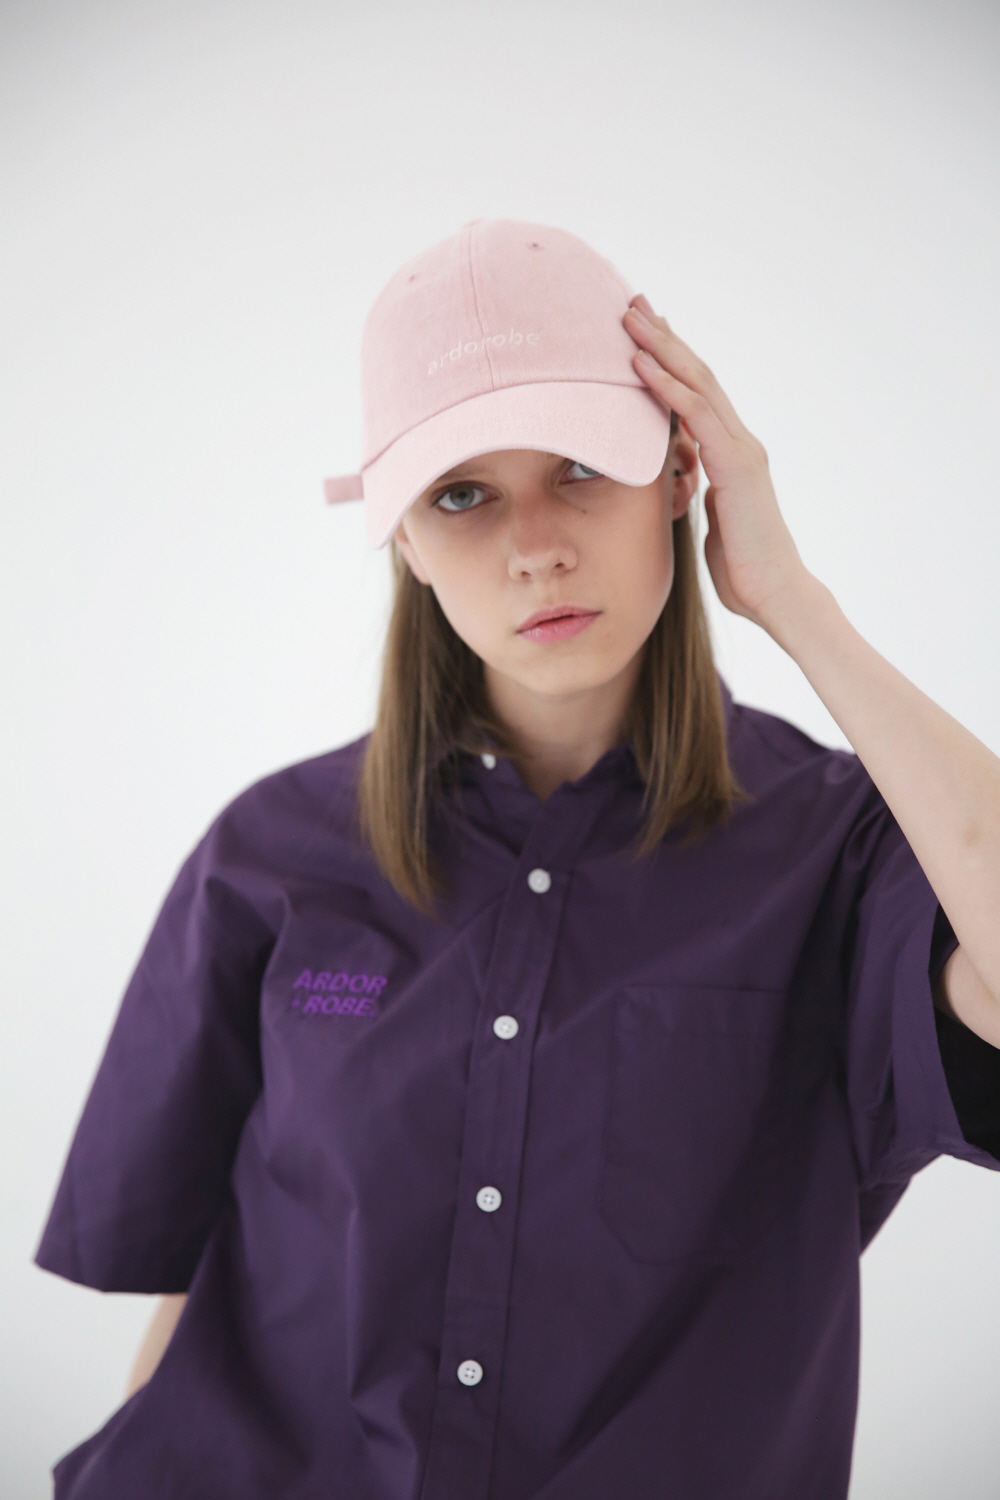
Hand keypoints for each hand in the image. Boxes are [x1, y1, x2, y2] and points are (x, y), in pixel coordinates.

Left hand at [623, 294, 812, 629]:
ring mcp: (741, 449)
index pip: (696, 396)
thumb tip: (671, 484)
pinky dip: (667, 387)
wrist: (775, 596)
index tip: (640, 334)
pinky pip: (697, 415)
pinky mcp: (737, 465)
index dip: (669, 362)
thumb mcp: (706, 520)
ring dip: (661, 348)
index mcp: (729, 454)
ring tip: (630, 318)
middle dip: (664, 337)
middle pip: (697, 376)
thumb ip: (691, 493)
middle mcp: (738, 442)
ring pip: (697, 384)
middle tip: (633, 303)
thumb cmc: (742, 569)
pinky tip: (641, 364)